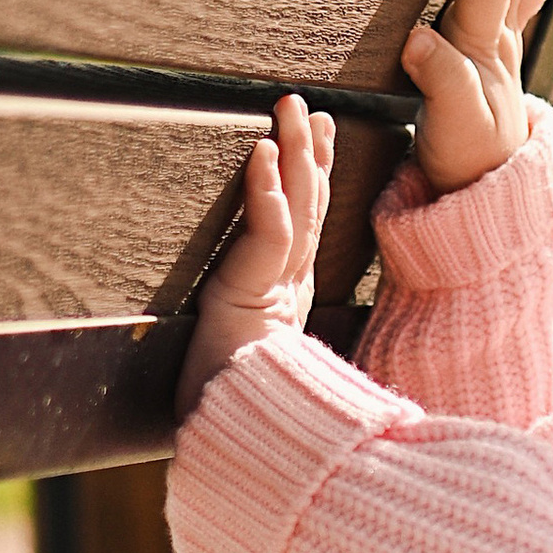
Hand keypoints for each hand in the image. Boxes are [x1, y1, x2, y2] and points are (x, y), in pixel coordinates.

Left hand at [177, 92, 333, 417]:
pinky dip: (266, 191)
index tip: (320, 137)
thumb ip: (245, 333)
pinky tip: (262, 152)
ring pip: (297, 209)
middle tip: (313, 108)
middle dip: (312, 154)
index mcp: (288, 300)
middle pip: (310, 208)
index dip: (315, 179)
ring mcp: (277, 290)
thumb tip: (239, 329)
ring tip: (292, 110)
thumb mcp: (238, 358)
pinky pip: (268, 233)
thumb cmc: (231, 410)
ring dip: (295, 155)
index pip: (306, 225)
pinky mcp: (257, 296)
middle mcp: (289, 289)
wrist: (237, 443)